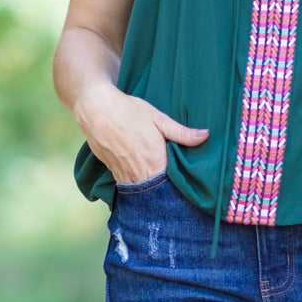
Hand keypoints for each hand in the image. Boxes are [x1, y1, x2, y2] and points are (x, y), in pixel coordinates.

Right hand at [77, 82, 207, 182]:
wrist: (95, 109)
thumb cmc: (129, 112)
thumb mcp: (159, 119)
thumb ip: (182, 133)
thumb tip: (206, 136)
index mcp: (154, 162)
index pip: (172, 186)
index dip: (180, 188)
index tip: (189, 188)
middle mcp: (138, 174)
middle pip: (157, 192)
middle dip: (167, 192)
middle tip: (177, 191)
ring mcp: (123, 175)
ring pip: (142, 191)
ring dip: (151, 190)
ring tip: (161, 184)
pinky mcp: (112, 173)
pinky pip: (129, 185)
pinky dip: (138, 184)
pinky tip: (144, 177)